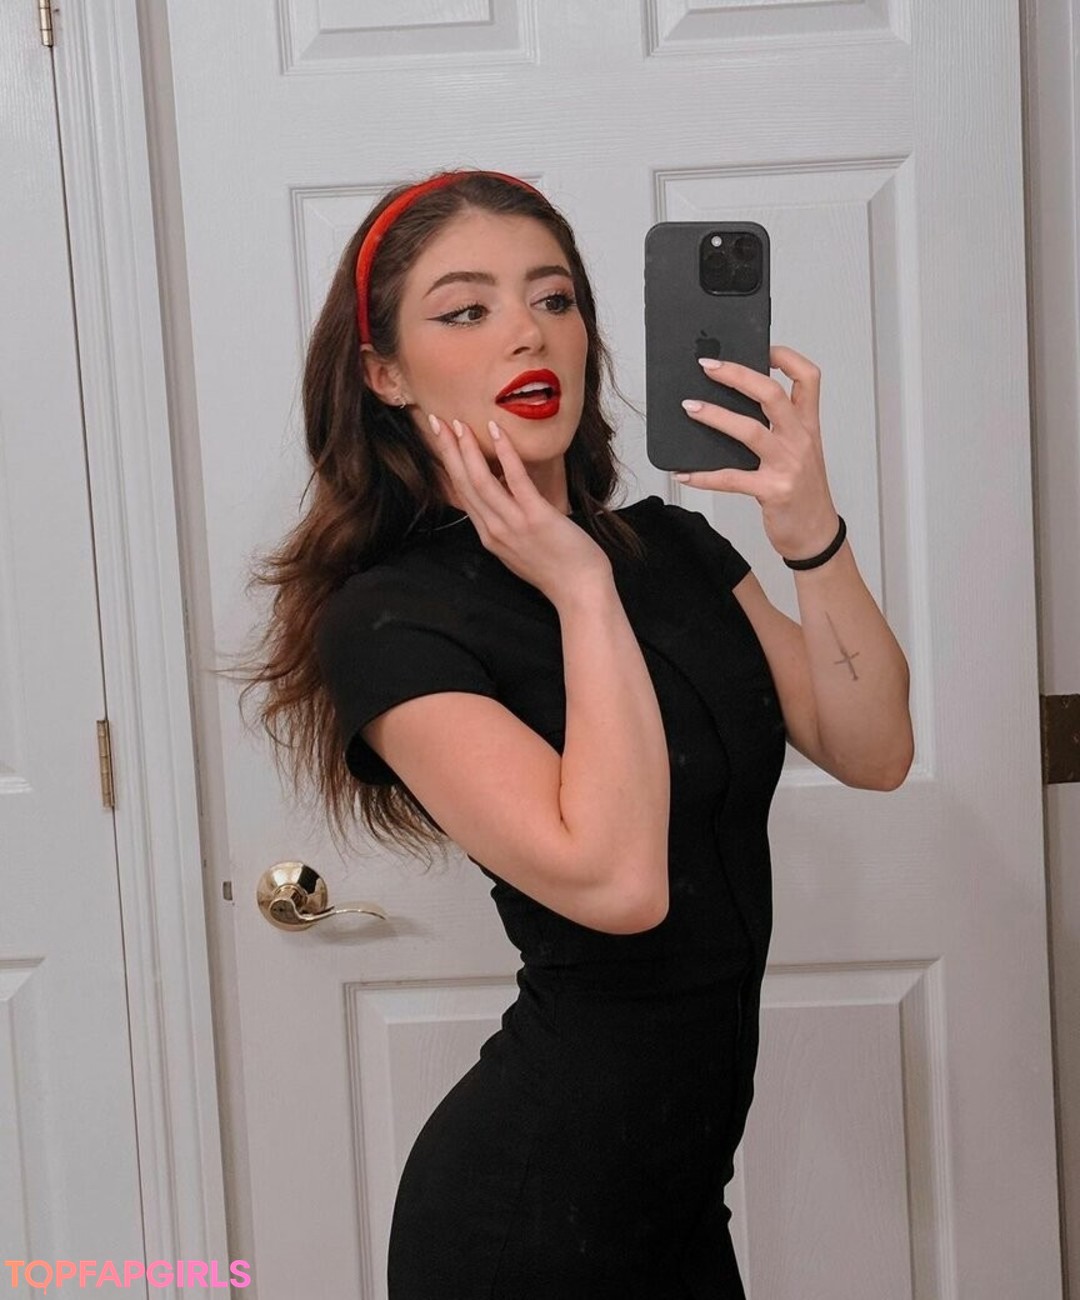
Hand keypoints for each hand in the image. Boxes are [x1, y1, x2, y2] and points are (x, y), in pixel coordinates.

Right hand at [426, 414, 611, 600]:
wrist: (579, 591)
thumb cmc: (557, 569)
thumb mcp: (521, 547)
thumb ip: (507, 521)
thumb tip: (505, 489)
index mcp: (489, 536)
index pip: (462, 494)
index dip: (449, 465)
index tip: (441, 440)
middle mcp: (494, 530)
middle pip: (463, 483)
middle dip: (447, 450)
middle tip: (436, 422)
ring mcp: (513, 524)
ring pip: (481, 481)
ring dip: (467, 449)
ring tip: (459, 424)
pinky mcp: (536, 517)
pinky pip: (515, 480)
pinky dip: (504, 454)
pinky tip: (496, 432)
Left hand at [676, 345, 840, 561]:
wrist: (817, 535)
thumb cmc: (805, 493)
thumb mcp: (801, 453)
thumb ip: (779, 429)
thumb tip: (733, 407)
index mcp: (808, 426)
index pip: (808, 378)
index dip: (786, 357)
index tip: (763, 348)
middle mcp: (800, 440)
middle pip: (771, 394)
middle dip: (737, 375)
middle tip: (708, 366)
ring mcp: (787, 465)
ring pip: (749, 430)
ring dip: (715, 416)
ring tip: (690, 407)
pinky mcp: (772, 491)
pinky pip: (731, 478)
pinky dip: (704, 475)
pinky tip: (684, 473)